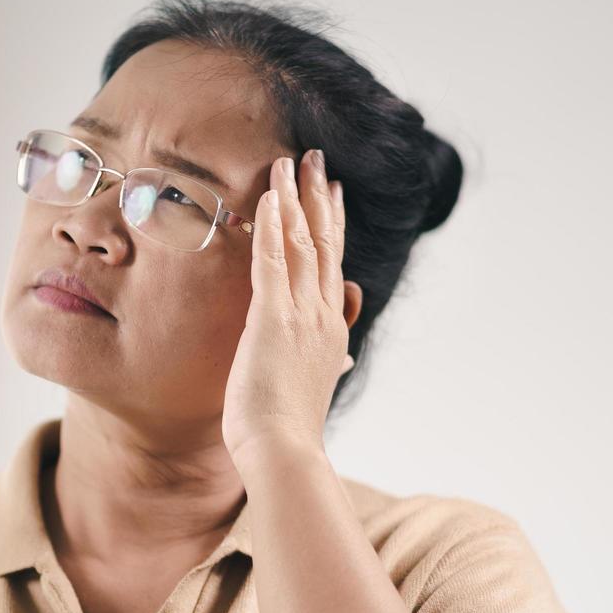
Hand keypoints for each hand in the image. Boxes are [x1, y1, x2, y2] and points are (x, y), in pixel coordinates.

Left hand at [222, 149, 351, 464]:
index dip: (331, 225)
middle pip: (323, 243)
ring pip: (300, 242)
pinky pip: (272, 260)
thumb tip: (345, 353)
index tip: (331, 193)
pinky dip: (270, 225)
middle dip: (319, 197)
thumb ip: (330, 361)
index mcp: (330, 329)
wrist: (285, 454)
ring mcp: (301, 315)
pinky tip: (267, 196)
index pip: (332, 265)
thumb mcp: (315, 387)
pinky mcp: (272, 320)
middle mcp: (322, 315)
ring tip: (289, 162)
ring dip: (294, 198)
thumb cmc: (289, 430)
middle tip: (315, 159)